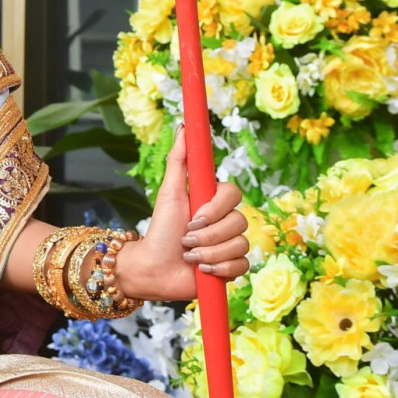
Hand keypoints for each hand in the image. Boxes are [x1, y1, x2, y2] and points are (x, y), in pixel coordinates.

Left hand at [115, 129, 248, 300]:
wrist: (155, 268)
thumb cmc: (161, 229)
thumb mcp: (169, 192)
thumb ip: (178, 160)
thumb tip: (184, 127)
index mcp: (214, 201)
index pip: (234, 193)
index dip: (216, 207)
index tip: (195, 215)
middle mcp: (226, 220)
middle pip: (239, 222)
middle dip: (207, 234)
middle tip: (186, 238)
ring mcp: (231, 244)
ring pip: (240, 244)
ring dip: (209, 253)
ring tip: (189, 255)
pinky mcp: (233, 267)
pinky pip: (242, 265)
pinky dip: (219, 268)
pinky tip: (202, 269)